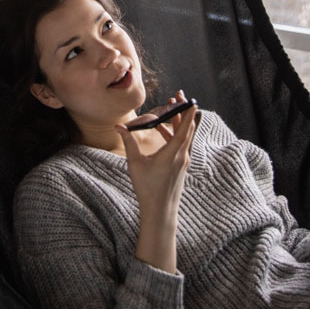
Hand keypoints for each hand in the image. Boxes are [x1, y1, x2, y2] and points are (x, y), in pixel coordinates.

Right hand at [116, 94, 196, 272]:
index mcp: (172, 154)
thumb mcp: (135, 164)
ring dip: (180, 122)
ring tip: (171, 108)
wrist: (160, 211)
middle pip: (187, 129)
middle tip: (179, 97)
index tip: (190, 100)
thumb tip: (119, 126)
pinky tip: (163, 129)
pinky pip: (182, 144)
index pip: (184, 129)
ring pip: (185, 136)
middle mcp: (182, 156)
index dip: (188, 113)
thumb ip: (129, 142)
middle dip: (184, 111)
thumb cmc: (147, 188)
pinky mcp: (181, 165)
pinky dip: (175, 134)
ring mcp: (183, 161)